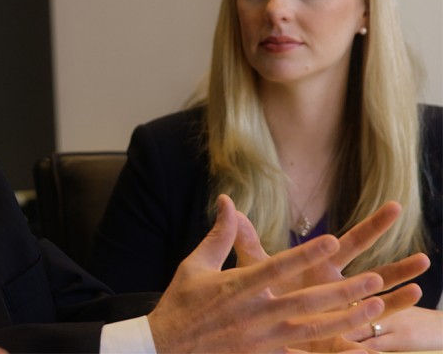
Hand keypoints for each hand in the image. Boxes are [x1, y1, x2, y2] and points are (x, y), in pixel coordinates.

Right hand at [148, 195, 387, 352]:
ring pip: (311, 330)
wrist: (165, 349)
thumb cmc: (181, 303)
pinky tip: (354, 347)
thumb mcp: (195, 265)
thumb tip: (227, 201)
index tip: (332, 240)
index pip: (277, 267)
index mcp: (236, 287)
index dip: (305, 254)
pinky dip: (326, 352)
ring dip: (345, 319)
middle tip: (373, 279)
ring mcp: (259, 340)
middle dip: (341, 291)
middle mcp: (252, 314)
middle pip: (304, 301)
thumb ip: (220, 235)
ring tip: (374, 308)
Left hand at [234, 202, 429, 350]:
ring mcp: (340, 314)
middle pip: (375, 274)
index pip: (352, 242)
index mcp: (323, 267)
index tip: (394, 206)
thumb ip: (247, 239)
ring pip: (376, 308)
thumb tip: (228, 205)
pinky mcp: (334, 340)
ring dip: (396, 303)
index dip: (373, 226)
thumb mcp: (255, 266)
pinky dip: (372, 339)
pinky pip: (359, 341)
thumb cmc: (262, 292)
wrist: (252, 327)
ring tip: (419, 293)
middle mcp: (338, 289)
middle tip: (426, 258)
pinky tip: (381, 342)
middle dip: (399, 266)